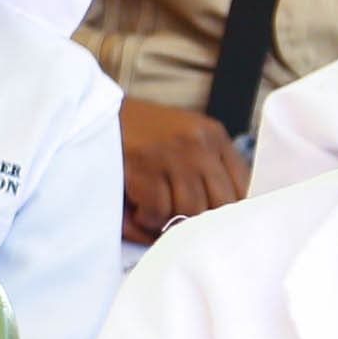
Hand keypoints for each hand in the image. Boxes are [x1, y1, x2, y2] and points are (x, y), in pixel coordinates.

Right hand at [120, 101, 249, 242]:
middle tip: (180, 223)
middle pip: (221, 204)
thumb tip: (228, 218)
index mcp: (213, 135)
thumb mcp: (185, 138)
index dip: (232, 212)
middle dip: (201, 220)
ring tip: (155, 213)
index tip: (217, 224)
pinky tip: (138, 208)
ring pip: (190, 212)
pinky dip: (148, 218)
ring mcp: (172, 155)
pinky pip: (159, 212)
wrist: (93, 114)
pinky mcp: (145, 168)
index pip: (244, 185)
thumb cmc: (140, 134)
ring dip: (171, 221)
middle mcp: (198, 144)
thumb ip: (210, 168)